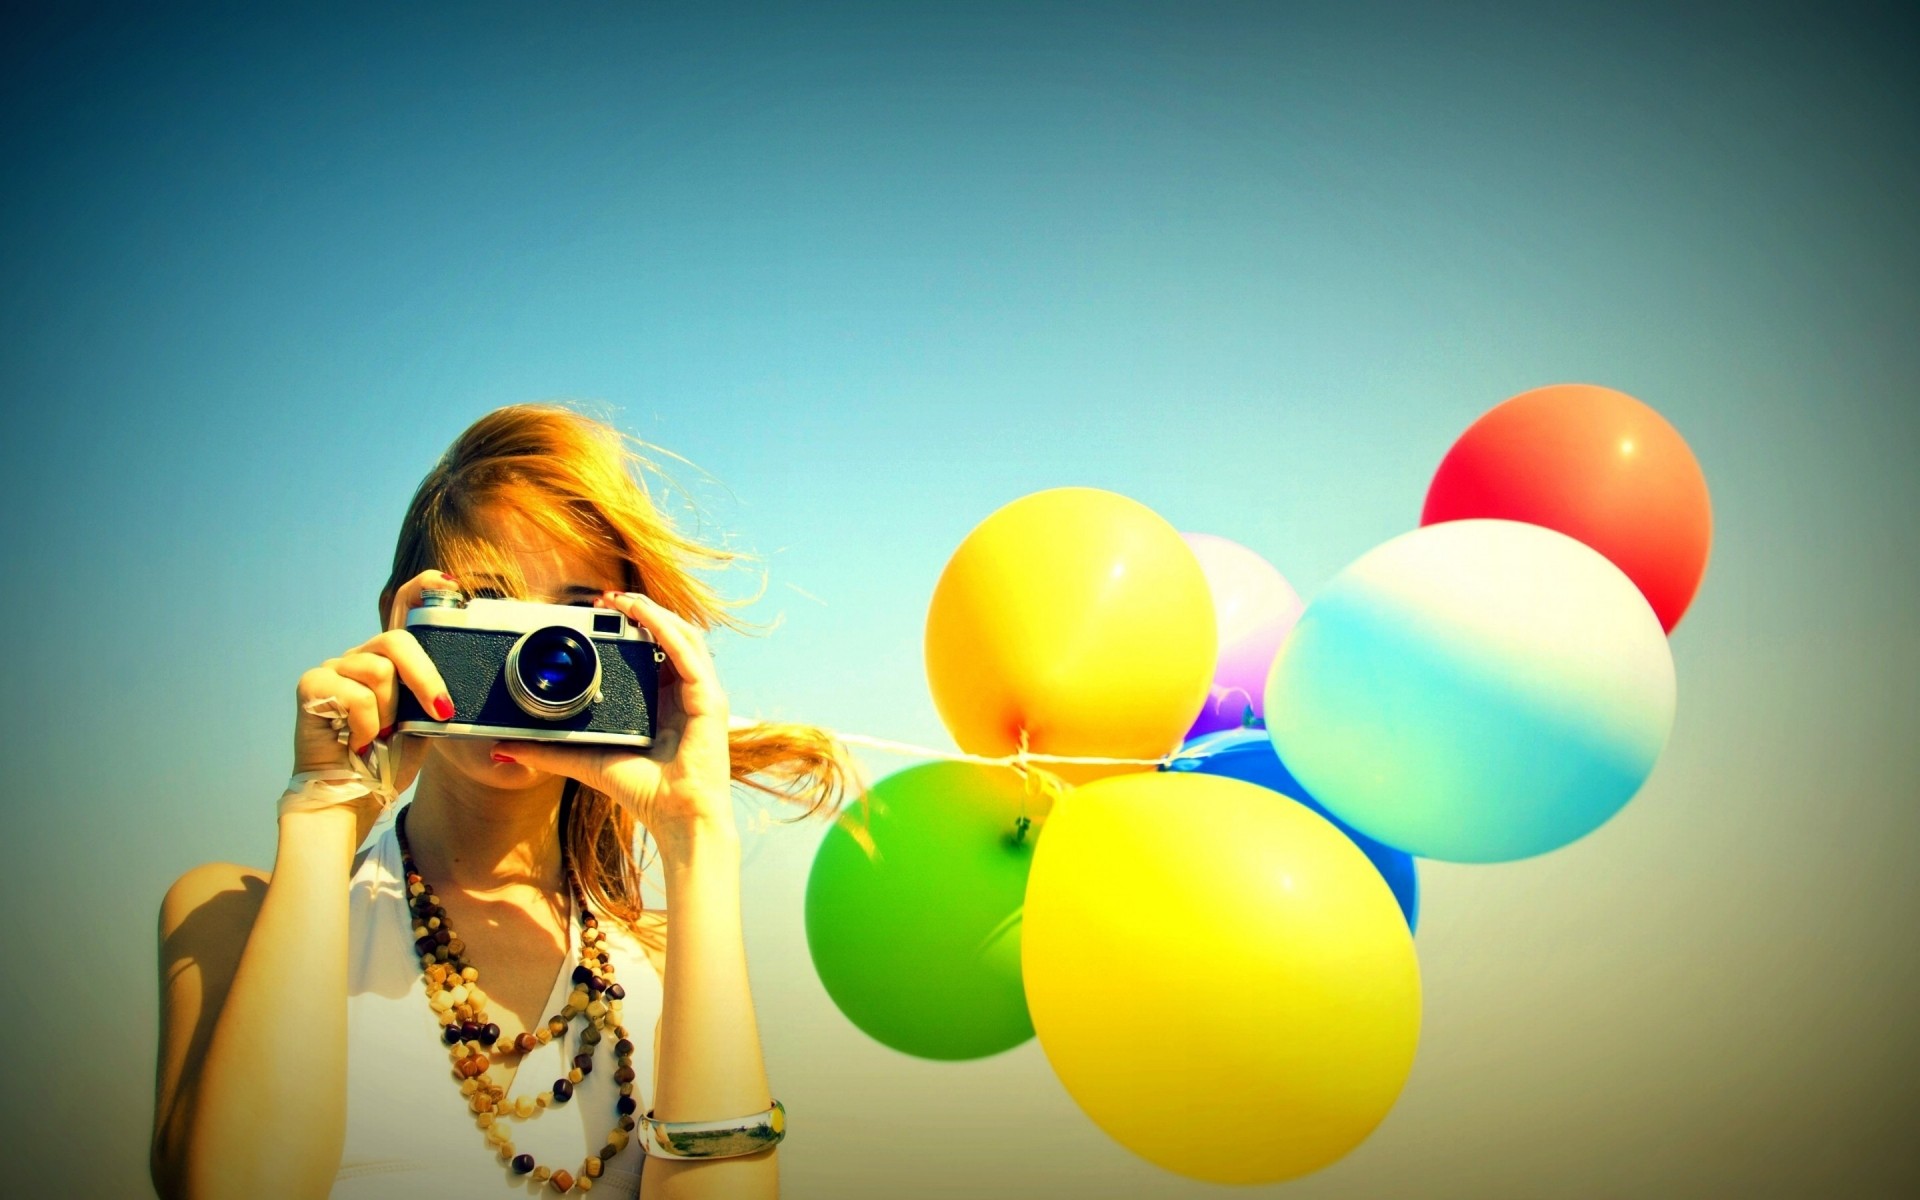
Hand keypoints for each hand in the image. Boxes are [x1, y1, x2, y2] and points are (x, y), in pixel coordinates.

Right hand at [290, 569, 456, 821]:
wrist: (350, 797)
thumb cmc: (386, 761)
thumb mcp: (424, 724)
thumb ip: (437, 696)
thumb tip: (477, 687)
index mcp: (389, 661)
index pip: (403, 609)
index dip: (423, 589)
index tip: (449, 583)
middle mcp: (360, 656)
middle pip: (398, 639)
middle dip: (426, 678)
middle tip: (440, 712)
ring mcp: (334, 668)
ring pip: (380, 670)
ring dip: (389, 714)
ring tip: (379, 736)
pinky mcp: (311, 684)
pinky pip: (356, 695)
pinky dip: (367, 726)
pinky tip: (359, 742)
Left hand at [492, 590, 736, 858]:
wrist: (676, 817)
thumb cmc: (643, 791)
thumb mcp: (586, 761)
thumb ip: (548, 751)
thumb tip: (503, 747)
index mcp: (663, 700)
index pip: (652, 650)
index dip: (629, 626)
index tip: (596, 612)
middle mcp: (683, 691)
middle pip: (668, 635)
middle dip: (639, 611)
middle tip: (604, 598)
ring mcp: (700, 692)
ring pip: (682, 634)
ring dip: (653, 611)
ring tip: (623, 599)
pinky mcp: (709, 697)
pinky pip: (687, 651)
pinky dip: (664, 628)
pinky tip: (642, 615)